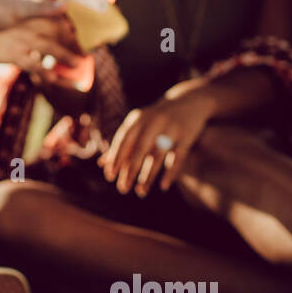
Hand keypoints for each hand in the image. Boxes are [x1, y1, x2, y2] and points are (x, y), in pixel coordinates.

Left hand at [0, 2, 85, 70]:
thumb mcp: (16, 9)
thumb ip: (41, 10)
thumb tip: (68, 5)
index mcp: (34, 14)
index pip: (59, 21)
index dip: (74, 29)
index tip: (90, 36)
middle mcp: (31, 28)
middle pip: (57, 39)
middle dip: (72, 47)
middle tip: (88, 57)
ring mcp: (23, 43)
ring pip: (49, 54)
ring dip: (63, 60)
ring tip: (79, 69)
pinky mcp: (13, 57)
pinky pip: (33, 66)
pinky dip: (45, 72)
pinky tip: (56, 80)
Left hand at [98, 91, 216, 196]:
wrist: (189, 100)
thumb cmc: (156, 118)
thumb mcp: (139, 125)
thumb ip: (122, 143)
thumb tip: (102, 165)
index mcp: (138, 119)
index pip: (124, 140)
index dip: (116, 158)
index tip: (109, 176)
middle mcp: (153, 122)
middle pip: (139, 149)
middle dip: (130, 170)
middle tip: (122, 189)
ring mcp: (171, 128)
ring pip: (158, 156)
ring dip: (148, 176)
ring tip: (140, 192)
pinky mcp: (187, 135)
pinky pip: (178, 157)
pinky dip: (171, 172)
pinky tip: (163, 186)